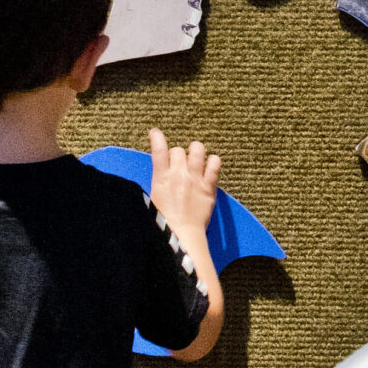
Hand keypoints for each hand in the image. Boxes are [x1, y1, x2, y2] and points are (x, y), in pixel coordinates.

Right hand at [146, 127, 219, 241]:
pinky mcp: (208, 186)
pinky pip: (215, 164)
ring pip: (197, 150)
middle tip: (177, 162)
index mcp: (161, 178)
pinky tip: (211, 164)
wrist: (181, 235)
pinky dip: (213, 161)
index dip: (156, 137)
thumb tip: (159, 179)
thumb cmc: (163, 223)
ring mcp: (194, 179)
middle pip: (178, 150)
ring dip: (195, 150)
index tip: (155, 132)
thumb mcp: (152, 201)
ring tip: (195, 156)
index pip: (158, 150)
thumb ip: (157, 185)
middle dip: (177, 153)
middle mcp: (178, 174)